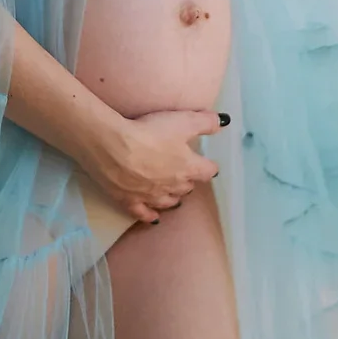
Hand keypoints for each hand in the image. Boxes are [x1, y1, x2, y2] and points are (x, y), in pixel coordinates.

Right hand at [82, 105, 223, 224]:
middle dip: (188, 181)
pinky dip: (151, 216)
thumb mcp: (183, 121)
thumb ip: (206, 122)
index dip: (209, 167)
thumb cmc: (150, 132)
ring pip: (169, 202)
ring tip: (174, 196)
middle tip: (185, 173)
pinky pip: (144, 214)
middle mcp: (173, 186)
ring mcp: (151, 196)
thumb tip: (224, 122)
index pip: (207, 171)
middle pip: (187, 187)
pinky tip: (154, 218)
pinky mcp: (130, 201)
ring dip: (173, 198)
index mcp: (188, 167)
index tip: (208, 164)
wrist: (113, 146)